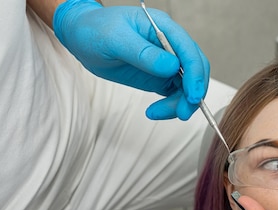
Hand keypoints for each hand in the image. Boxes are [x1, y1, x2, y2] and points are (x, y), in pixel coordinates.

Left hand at [53, 0, 209, 119]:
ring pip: (188, 86)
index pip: (189, 51)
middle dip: (193, 93)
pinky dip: (170, 106)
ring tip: (158, 113)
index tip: (192, 95)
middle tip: (182, 112)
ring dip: (180, 103)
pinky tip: (154, 111)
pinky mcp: (161, 78)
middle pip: (196, 70)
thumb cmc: (95, 30)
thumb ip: (143, 53)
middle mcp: (170, 45)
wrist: (81, 38)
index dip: (195, 74)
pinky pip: (175, 95)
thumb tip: (171, 66)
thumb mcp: (114, 39)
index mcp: (163, 28)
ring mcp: (167, 63)